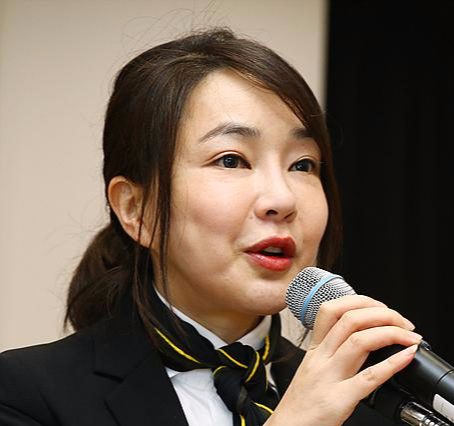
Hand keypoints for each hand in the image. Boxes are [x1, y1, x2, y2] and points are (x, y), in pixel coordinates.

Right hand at [267, 295, 421, 425]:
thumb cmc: (302, 402)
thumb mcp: (312, 368)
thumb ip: (332, 352)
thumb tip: (363, 339)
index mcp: (315, 349)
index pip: (331, 309)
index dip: (360, 302)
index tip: (381, 309)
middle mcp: (321, 357)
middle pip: (349, 319)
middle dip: (382, 313)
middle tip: (402, 322)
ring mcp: (329, 377)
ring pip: (359, 341)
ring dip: (390, 333)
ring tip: (409, 336)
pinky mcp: (339, 399)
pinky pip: (369, 377)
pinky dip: (393, 364)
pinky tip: (406, 357)